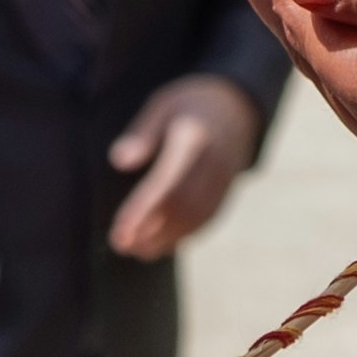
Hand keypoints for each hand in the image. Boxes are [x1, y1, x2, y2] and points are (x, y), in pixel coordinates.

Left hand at [105, 74, 260, 259]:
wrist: (238, 109)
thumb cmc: (190, 105)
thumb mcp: (163, 105)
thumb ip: (142, 133)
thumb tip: (118, 161)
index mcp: (195, 138)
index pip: (167, 181)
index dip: (143, 209)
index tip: (120, 231)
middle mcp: (215, 163)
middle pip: (182, 205)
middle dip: (151, 230)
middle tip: (121, 245)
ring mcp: (225, 181)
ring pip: (195, 218)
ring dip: (165, 239)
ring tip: (135, 251)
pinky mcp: (227, 193)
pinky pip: (206, 220)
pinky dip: (183, 236)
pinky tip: (160, 246)